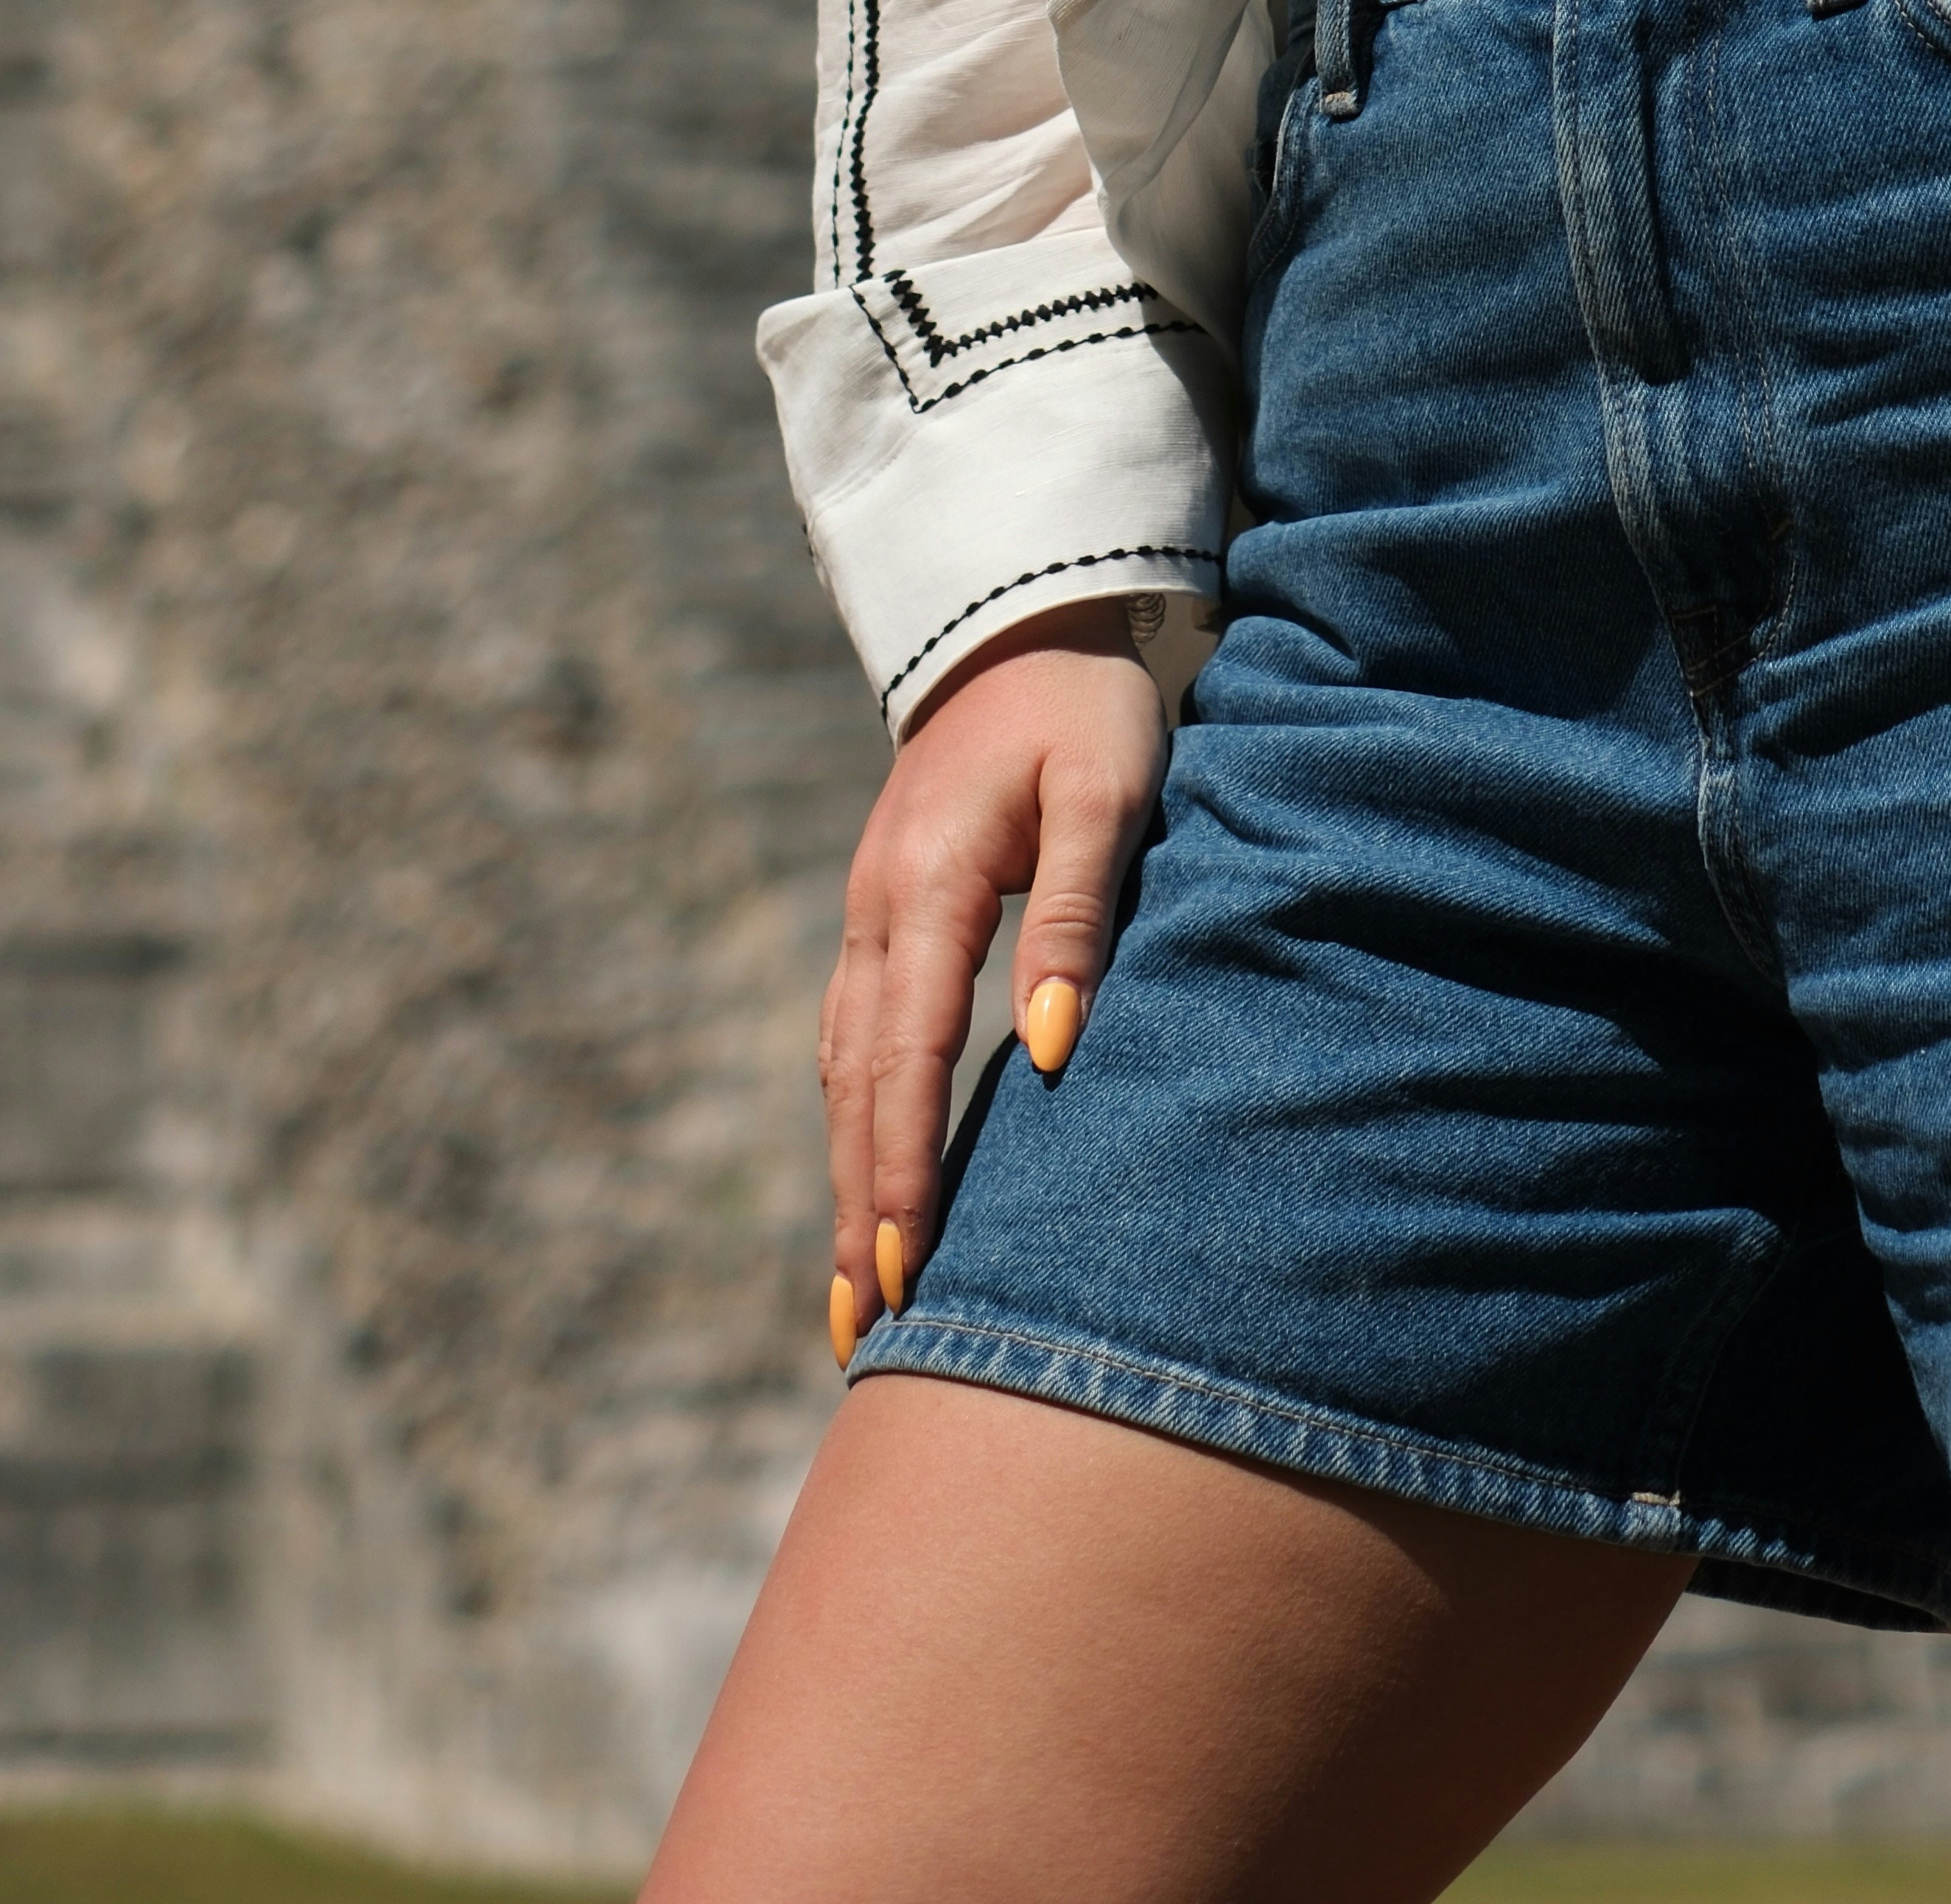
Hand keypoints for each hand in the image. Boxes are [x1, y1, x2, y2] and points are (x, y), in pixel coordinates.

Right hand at [817, 604, 1168, 1361]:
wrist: (1025, 624)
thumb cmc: (1084, 707)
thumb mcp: (1107, 789)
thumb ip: (1075, 913)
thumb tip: (1050, 1048)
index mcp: (928, 886)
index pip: (908, 1057)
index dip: (902, 1170)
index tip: (905, 1271)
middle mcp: (878, 910)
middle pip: (857, 1085)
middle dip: (861, 1206)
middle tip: (865, 1326)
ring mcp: (868, 912)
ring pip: (844, 1071)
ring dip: (848, 1176)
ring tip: (856, 1292)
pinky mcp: (883, 914)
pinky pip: (855, 1038)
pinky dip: (855, 1119)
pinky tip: (864, 1178)